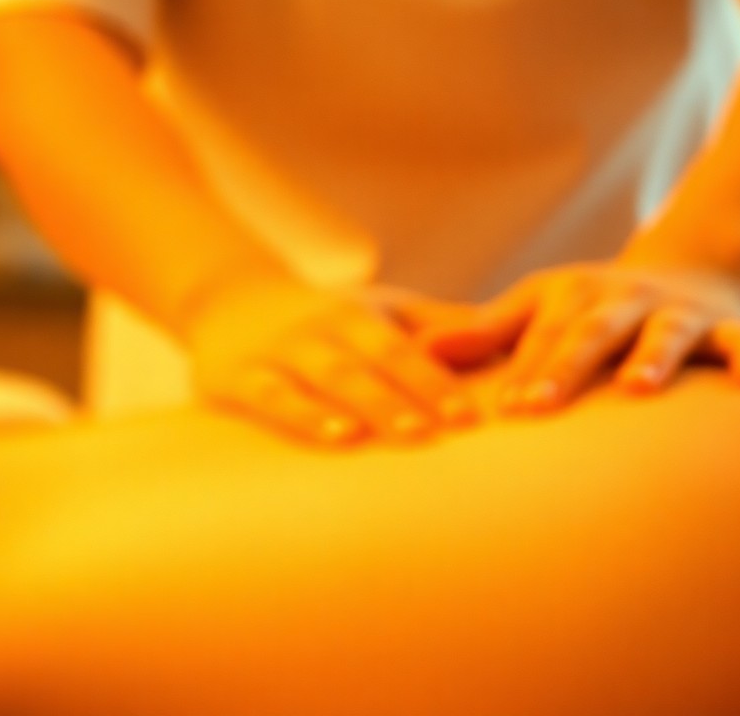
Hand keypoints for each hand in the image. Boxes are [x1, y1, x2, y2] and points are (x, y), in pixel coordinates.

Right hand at [186, 278, 479, 445]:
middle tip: (448, 431)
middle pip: (372, 363)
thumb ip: (439, 328)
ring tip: (403, 432)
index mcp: (359, 317)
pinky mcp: (236, 378)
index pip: (406, 349)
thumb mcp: (380, 311)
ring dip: (366, 405)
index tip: (474, 417)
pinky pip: (271, 398)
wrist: (228, 302)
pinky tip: (336, 438)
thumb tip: (512, 341)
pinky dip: (302, 416)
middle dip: (411, 395)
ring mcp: (279, 353)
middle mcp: (321, 331)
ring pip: (326, 378)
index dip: (439, 380)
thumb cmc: (326, 319)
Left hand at [419, 260, 739, 415]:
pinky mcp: (725, 325)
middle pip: (590, 333)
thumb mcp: (540, 308)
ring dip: (653, 358)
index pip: (539, 338)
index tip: (497, 411)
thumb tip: (418, 350)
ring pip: (665, 333)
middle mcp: (621, 300)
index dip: (519, 371)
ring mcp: (675, 312)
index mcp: (571, 298)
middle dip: (564, 367)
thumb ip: (486, 332)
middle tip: (535, 406)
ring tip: (640, 388)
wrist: (691, 265)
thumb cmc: (593, 305)